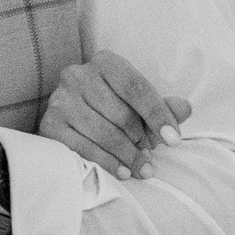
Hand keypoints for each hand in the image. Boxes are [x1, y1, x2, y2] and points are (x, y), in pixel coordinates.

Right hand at [38, 53, 190, 177]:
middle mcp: (78, 75)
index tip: (174, 140)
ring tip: (143, 170)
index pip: (136, 88)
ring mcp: (60, 99)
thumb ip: (162, 107)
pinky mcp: (49, 124)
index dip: (158, 115)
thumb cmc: (110, 110)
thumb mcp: (137, 105)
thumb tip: (185, 109)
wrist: (70, 122)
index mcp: (105, 62)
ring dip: (128, 156)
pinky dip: (107, 163)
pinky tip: (123, 172)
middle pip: (121, 114)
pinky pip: (83, 148)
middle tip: (152, 158)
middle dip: (142, 140)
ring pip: (104, 133)